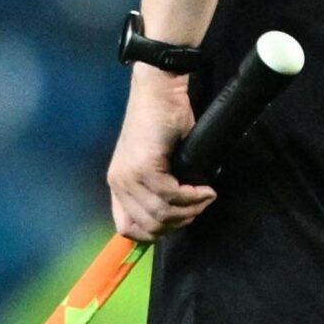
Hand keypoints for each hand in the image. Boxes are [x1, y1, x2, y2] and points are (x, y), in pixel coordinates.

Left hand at [108, 67, 215, 242]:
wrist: (159, 90)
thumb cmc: (161, 121)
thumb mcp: (155, 161)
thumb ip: (157, 187)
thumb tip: (178, 214)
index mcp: (117, 183)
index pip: (127, 227)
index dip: (155, 233)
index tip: (179, 221)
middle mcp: (118, 183)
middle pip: (149, 226)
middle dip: (179, 222)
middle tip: (199, 207)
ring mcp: (129, 176)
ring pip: (161, 213)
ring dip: (190, 209)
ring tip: (206, 197)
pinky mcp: (145, 166)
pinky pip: (171, 195)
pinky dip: (193, 197)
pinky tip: (206, 189)